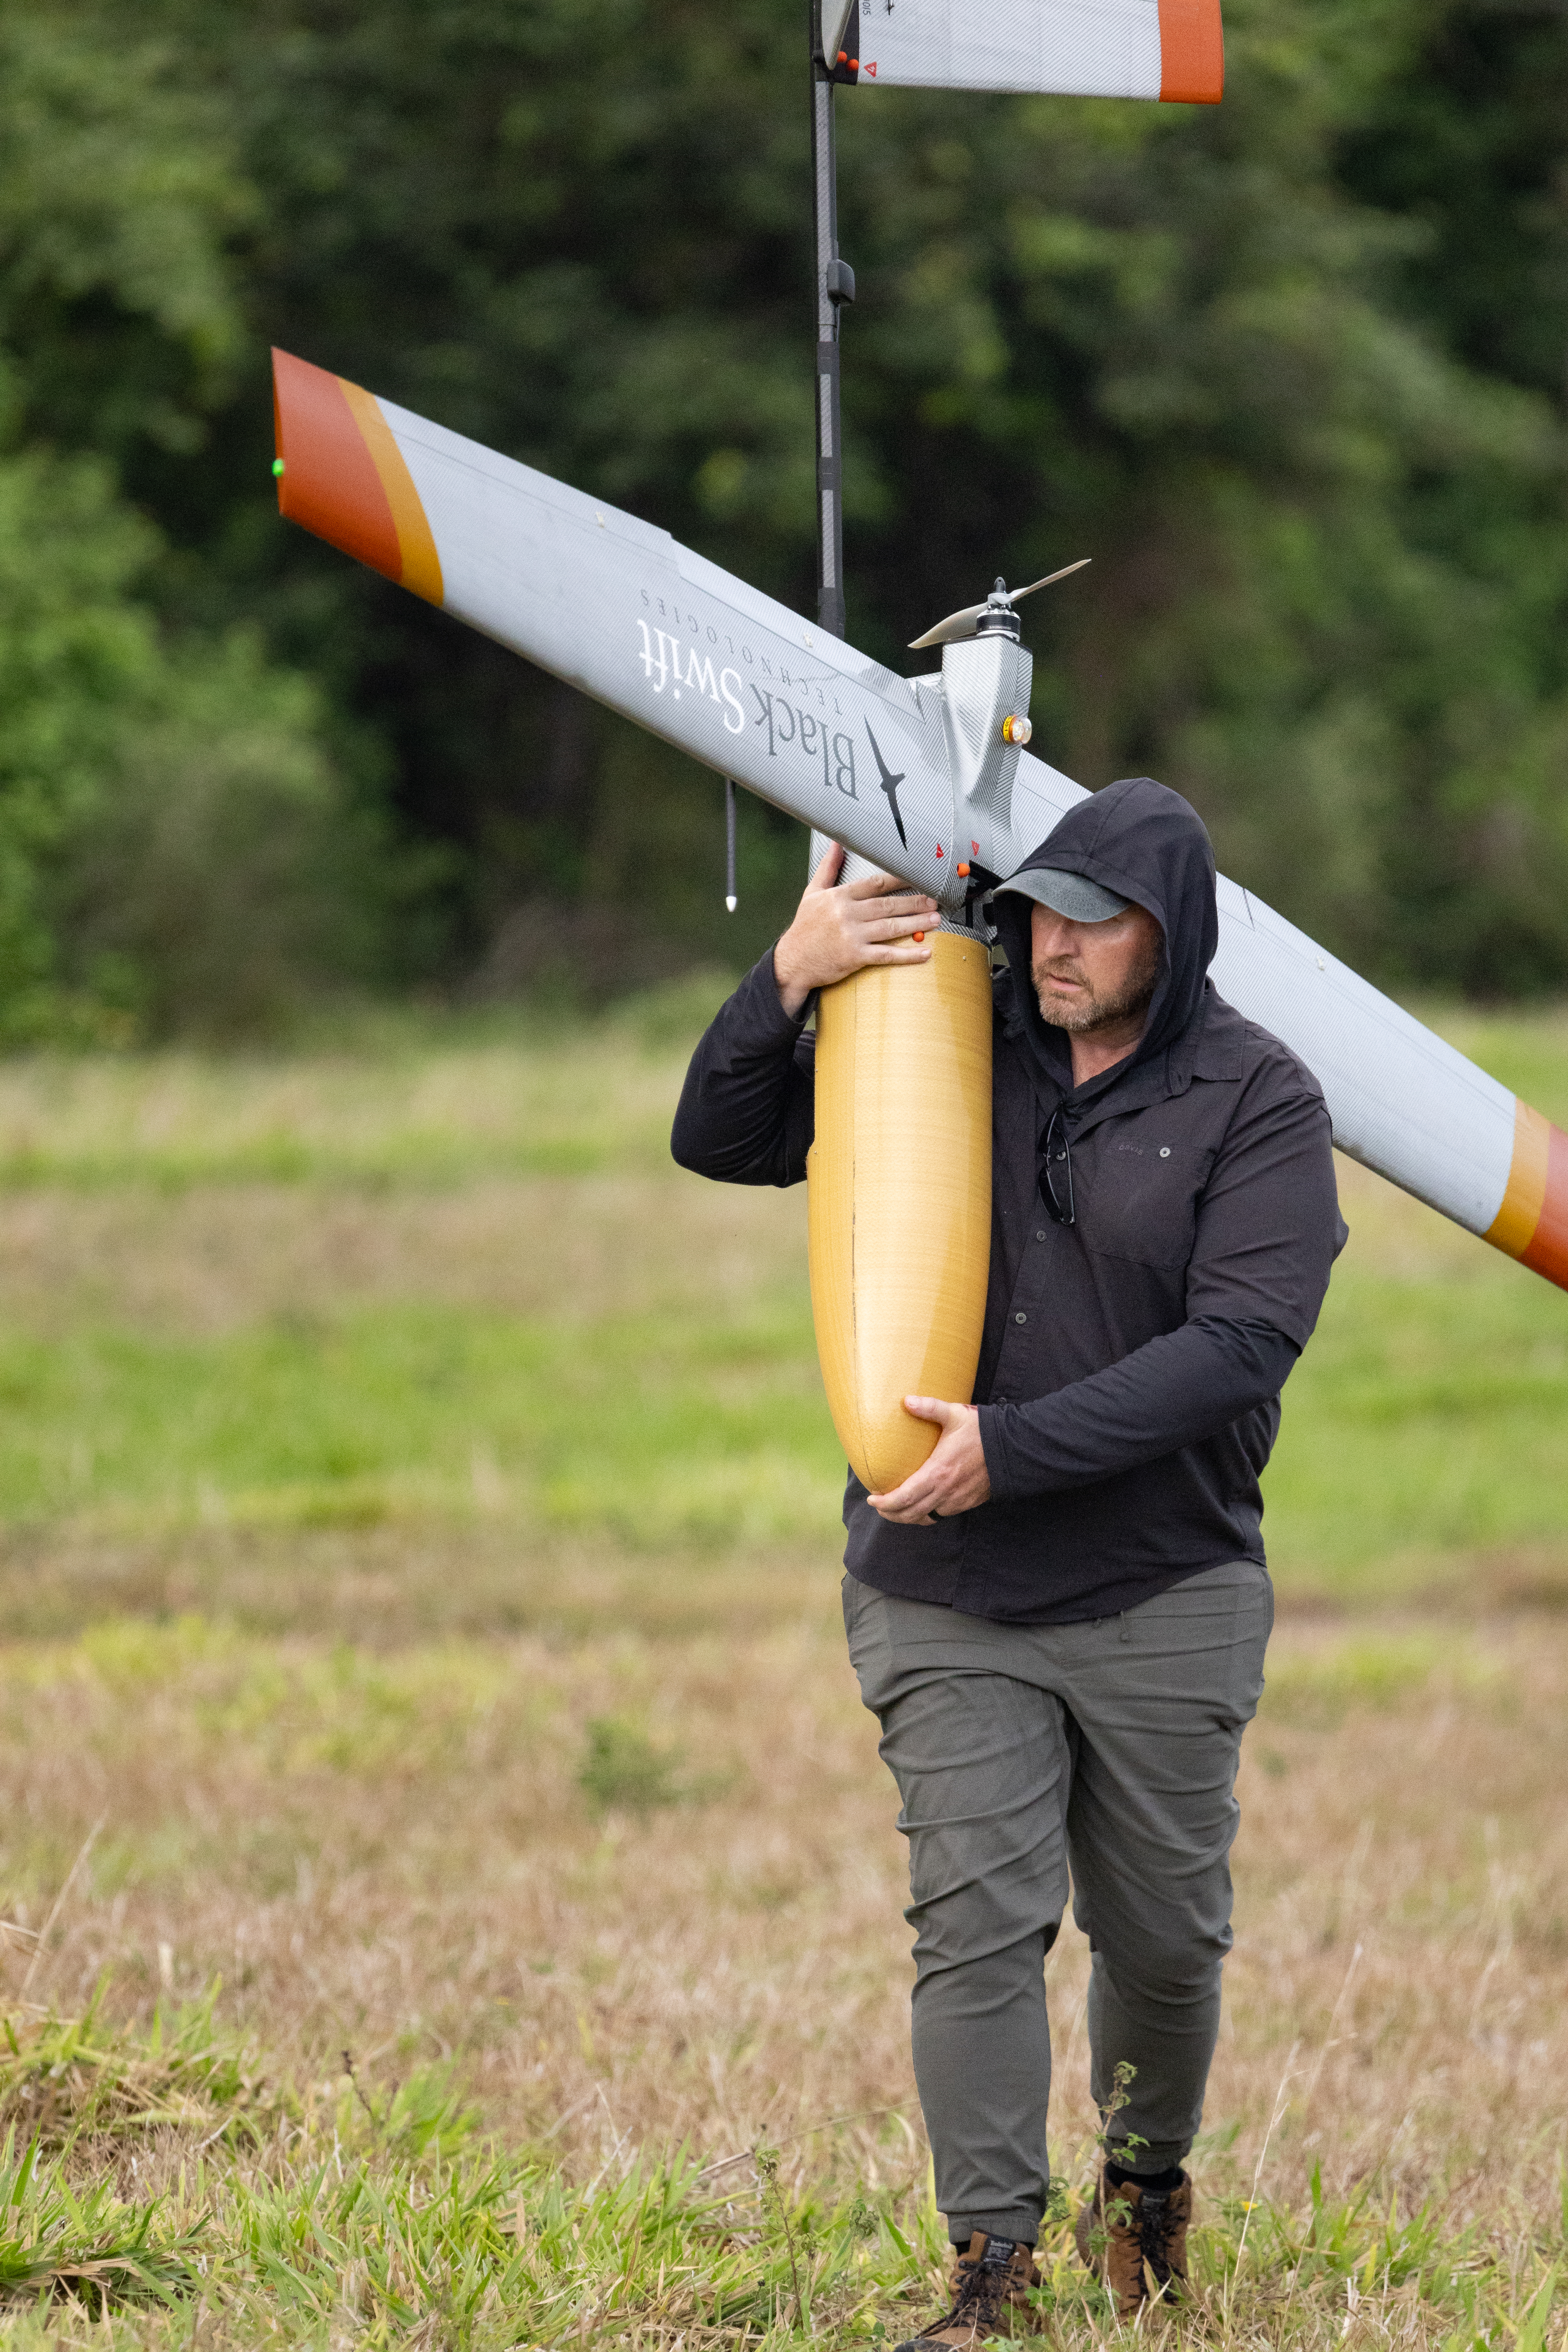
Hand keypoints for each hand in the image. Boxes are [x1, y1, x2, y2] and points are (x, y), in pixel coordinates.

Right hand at [774, 844, 937, 1017]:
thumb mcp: (812, 894)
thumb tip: (835, 844)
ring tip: (936, 919)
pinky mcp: (855, 957)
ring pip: (890, 927)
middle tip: (935, 899)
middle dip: (914, 902)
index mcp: (839, 896)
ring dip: (916, 923)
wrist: (792, 962)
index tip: (918, 876)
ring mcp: (852, 936)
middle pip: (887, 905)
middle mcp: (846, 914)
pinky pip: (886, 955)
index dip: (899, 879)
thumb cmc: (804, 928)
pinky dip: (907, 955)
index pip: (875, 884)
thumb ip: (827, 869)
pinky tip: (925, 953)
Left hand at [867, 1398, 991, 1524]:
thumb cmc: (982, 1431)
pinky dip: (929, 1513)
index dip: (885, 1503)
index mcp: (937, 1472)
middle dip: (891, 1514)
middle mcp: (946, 1491)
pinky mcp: (968, 1503)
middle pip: (911, 1513)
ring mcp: (958, 1499)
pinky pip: (943, 1513)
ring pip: (927, 1516)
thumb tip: (905, 1400)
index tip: (872, 1499)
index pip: (904, 1497)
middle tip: (880, 1507)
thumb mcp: (954, 1415)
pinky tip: (923, 1504)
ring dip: (909, 1516)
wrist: (1014, 1448)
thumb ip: (929, 1407)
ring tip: (897, 1508)